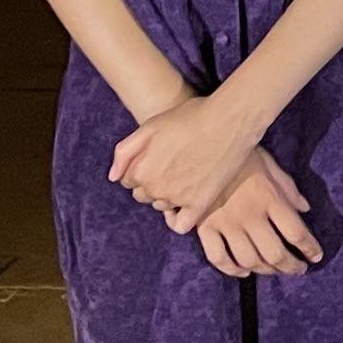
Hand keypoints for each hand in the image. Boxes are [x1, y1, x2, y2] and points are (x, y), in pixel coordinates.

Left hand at [110, 95, 274, 230]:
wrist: (229, 121)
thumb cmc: (190, 118)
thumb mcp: (150, 126)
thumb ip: (124, 152)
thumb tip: (114, 177)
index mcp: (141, 170)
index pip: (128, 180)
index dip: (140, 167)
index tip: (156, 157)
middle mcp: (156, 188)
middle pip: (143, 194)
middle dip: (151, 182)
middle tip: (171, 163)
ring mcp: (178, 199)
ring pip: (161, 206)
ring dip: (166, 194)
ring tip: (183, 174)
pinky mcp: (199, 205)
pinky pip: (180, 224)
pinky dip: (177, 218)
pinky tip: (183, 204)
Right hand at [195, 159, 324, 277]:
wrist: (203, 146)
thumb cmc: (241, 153)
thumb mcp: (271, 165)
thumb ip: (289, 189)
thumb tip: (305, 208)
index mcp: (270, 199)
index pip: (296, 233)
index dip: (310, 248)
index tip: (316, 257)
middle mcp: (250, 215)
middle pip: (274, 253)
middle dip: (290, 267)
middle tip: (297, 270)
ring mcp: (226, 223)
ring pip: (248, 259)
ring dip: (265, 271)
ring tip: (274, 270)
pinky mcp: (204, 227)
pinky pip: (218, 258)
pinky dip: (232, 270)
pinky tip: (243, 271)